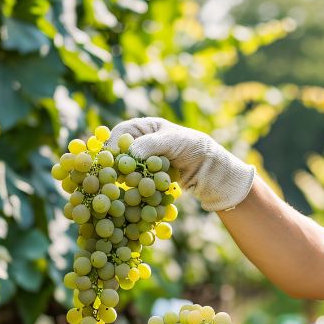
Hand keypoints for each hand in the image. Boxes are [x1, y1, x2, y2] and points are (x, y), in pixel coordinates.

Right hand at [108, 117, 254, 211]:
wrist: (210, 169)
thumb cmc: (194, 147)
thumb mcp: (172, 141)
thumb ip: (150, 144)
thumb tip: (130, 153)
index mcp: (143, 128)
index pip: (120, 133)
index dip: (113, 146)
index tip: (112, 161)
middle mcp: (140, 144)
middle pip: (119, 155)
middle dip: (118, 167)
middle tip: (119, 178)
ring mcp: (143, 163)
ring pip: (126, 172)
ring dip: (128, 180)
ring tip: (133, 187)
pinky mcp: (147, 178)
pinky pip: (136, 183)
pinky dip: (138, 189)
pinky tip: (141, 195)